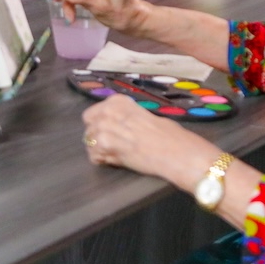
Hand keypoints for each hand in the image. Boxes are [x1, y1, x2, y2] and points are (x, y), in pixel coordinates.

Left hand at [82, 95, 218, 182]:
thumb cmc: (168, 135)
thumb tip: (115, 128)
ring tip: (117, 156)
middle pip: (88, 129)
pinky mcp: (105, 145)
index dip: (99, 127)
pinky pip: (94, 157)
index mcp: (117, 102)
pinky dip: (103, 162)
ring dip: (100, 152)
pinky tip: (118, 161)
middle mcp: (107, 110)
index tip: (110, 134)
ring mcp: (104, 126)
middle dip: (97, 139)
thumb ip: (124, 120)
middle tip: (112, 148)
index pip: (92, 115)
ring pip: (89, 144)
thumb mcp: (143, 116)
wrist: (176, 151)